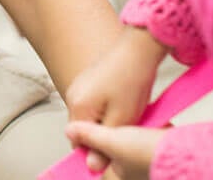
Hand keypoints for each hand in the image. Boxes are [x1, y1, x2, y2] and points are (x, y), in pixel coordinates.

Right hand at [65, 27, 167, 169]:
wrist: (139, 48)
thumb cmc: (131, 79)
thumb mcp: (122, 119)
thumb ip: (104, 143)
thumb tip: (92, 164)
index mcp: (77, 105)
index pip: (77, 141)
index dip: (95, 149)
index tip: (113, 150)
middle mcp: (73, 94)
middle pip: (82, 128)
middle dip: (102, 133)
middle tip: (124, 130)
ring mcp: (80, 85)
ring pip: (90, 116)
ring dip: (105, 121)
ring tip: (126, 114)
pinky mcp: (89, 79)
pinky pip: (94, 103)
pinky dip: (106, 108)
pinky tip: (123, 102)